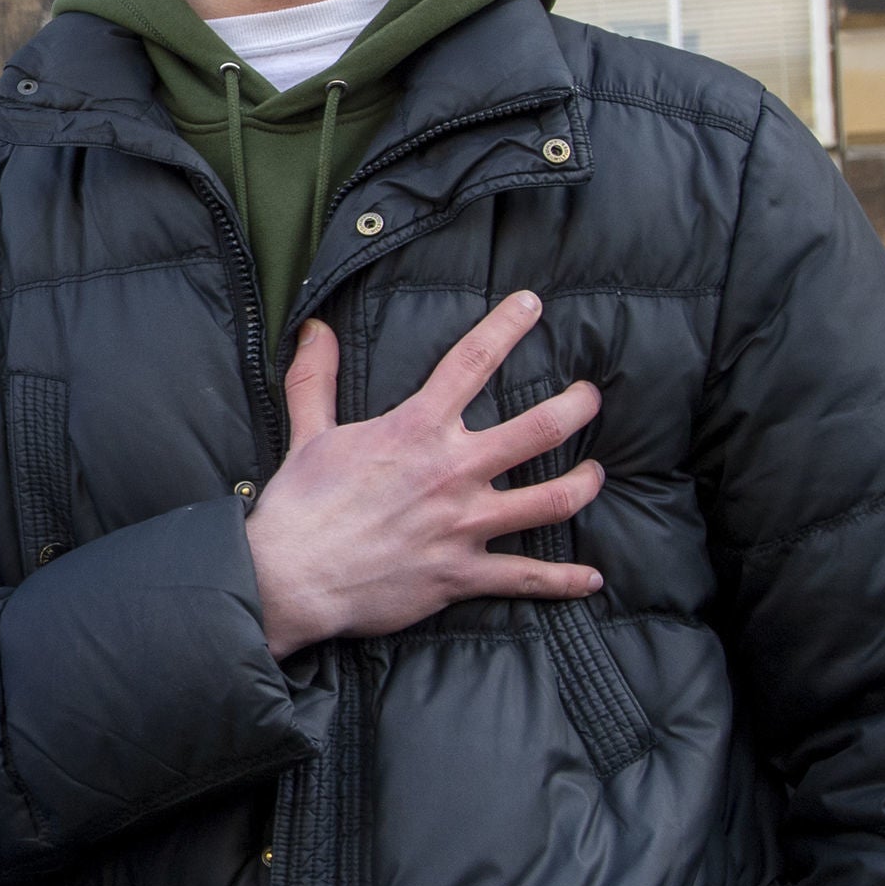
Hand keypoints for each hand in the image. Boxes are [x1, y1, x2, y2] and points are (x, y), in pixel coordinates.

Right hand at [245, 293, 604, 658]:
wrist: (289, 580)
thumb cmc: (298, 506)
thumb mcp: (307, 433)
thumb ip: (315, 379)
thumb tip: (314, 328)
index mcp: (416, 430)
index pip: (471, 362)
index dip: (506, 326)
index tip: (532, 305)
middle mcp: (452, 471)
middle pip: (539, 429)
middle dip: (576, 408)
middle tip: (589, 399)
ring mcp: (463, 525)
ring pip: (552, 500)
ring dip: (584, 485)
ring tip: (595, 474)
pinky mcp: (462, 573)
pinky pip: (528, 577)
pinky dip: (564, 580)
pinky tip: (591, 578)